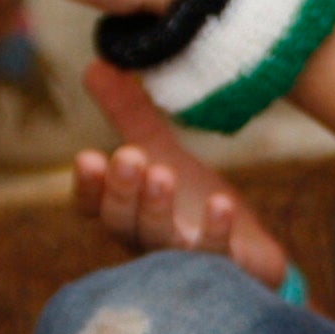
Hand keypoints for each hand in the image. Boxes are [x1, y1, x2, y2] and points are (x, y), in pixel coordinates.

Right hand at [71, 61, 292, 285]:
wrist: (247, 249)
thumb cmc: (192, 203)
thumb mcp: (160, 153)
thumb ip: (129, 115)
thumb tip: (95, 64)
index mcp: (126, 212)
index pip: (94, 205)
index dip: (88, 186)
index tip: (87, 157)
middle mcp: (146, 239)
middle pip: (122, 222)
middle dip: (121, 191)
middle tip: (128, 157)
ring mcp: (182, 259)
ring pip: (160, 240)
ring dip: (157, 208)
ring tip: (161, 173)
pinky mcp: (222, 269)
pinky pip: (214, 256)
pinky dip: (215, 231)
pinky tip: (220, 203)